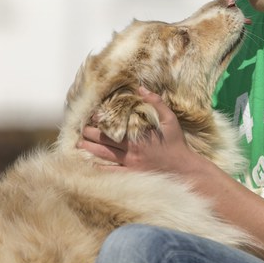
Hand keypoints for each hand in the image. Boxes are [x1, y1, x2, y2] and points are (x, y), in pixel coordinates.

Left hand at [79, 86, 197, 173]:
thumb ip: (156, 103)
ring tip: (79, 145)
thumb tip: (141, 88)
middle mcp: (131, 150)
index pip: (113, 127)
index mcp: (138, 136)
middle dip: (90, 135)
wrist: (184, 170)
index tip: (92, 116)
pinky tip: (90, 166)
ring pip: (105, 156)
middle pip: (104, 141)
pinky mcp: (133, 174)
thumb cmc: (177, 144)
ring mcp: (130, 164)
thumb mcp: (170, 120)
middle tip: (80, 130)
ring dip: (91, 149)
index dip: (100, 122)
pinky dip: (100, 169)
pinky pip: (112, 173)